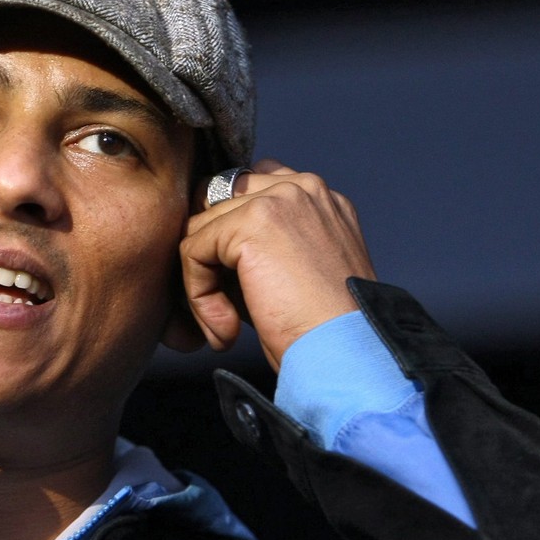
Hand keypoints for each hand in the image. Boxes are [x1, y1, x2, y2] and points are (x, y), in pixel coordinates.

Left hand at [178, 159, 375, 371]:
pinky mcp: (254, 222)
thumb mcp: (295, 272)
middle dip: (210, 254)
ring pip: (201, 227)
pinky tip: (226, 328)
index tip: (230, 285)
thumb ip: (260, 246)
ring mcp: (279, 199)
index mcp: (318, 197)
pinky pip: (194, 249)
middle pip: (216, 202)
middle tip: (222, 308)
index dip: (227, 235)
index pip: (249, 190)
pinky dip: (199, 294)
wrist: (346, 352)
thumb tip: (204, 247)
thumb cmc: (323, 328)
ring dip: (203, 282)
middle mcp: (302, 187)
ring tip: (226, 326)